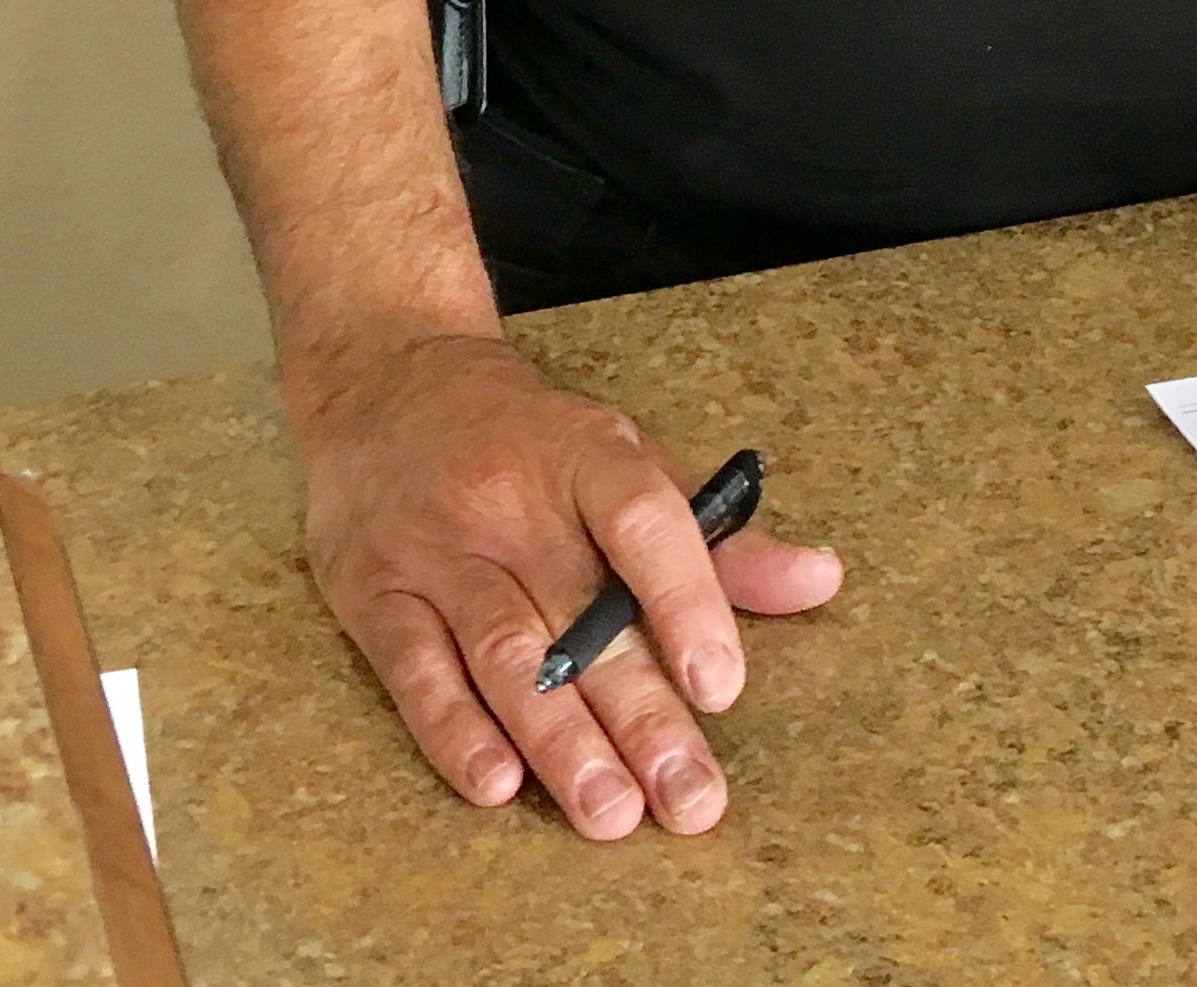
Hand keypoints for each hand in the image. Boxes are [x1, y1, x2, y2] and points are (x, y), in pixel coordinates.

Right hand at [295, 332, 843, 838]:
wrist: (387, 384)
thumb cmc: (532, 440)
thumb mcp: (627, 458)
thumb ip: (718, 534)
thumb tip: (821, 579)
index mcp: (586, 453)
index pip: (642, 518)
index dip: (686, 598)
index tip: (722, 685)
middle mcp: (511, 501)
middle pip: (579, 614)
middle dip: (639, 715)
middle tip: (691, 798)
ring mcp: (438, 548)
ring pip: (506, 654)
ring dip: (560, 741)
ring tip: (613, 813)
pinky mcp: (375, 594)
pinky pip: (415, 671)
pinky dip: (455, 732)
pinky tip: (498, 786)